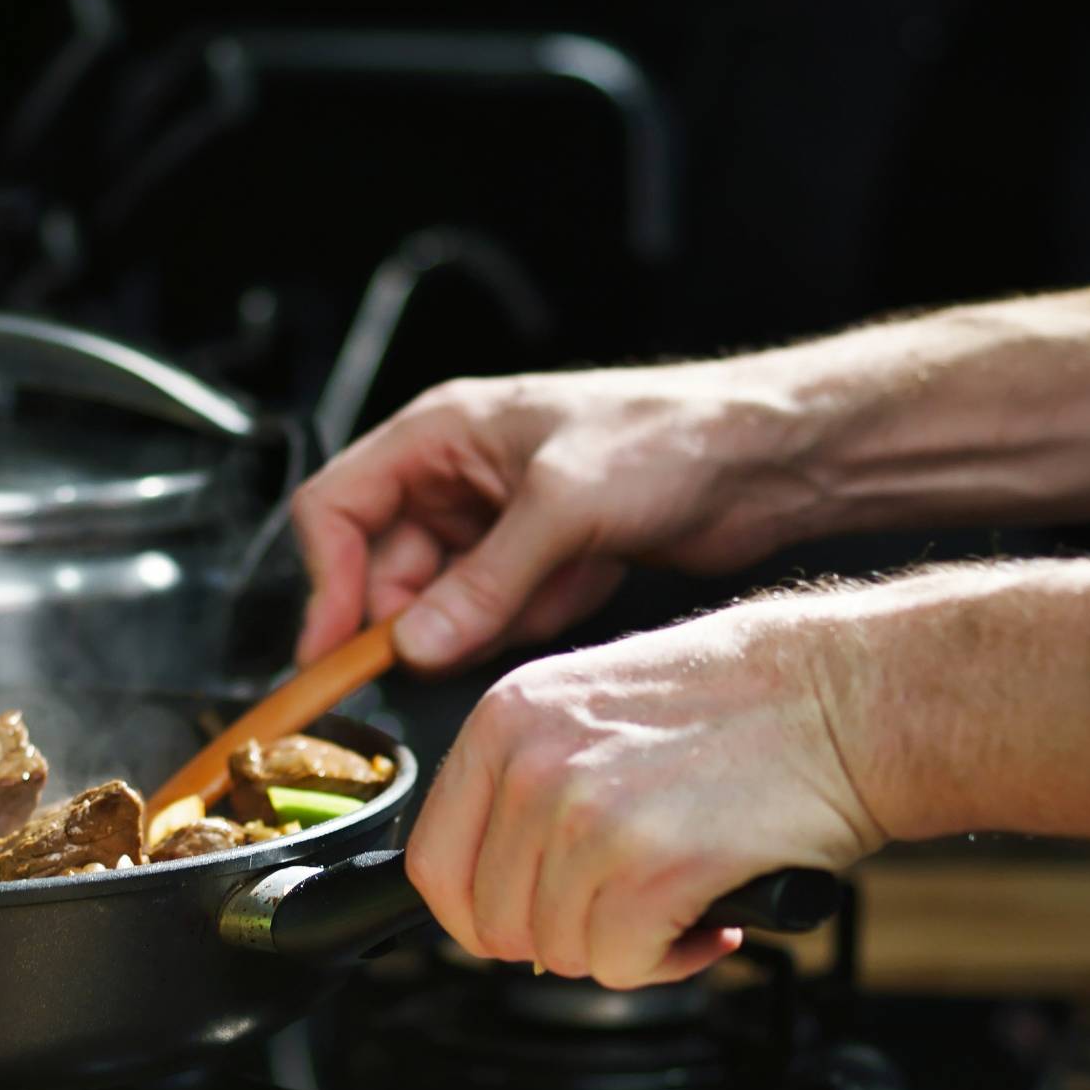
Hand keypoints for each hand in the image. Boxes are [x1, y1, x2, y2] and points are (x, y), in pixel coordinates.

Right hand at [291, 363, 828, 671]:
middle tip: (445, 652)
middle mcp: (456, 477)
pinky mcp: (536, 562)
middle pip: (382, 567)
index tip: (332, 654)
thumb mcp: (563, 506)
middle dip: (412, 618)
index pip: (337, 510)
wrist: (763, 457)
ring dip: (478, 622)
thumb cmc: (668, 435)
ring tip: (542, 597)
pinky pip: (496, 614)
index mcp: (438, 434)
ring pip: (440, 601)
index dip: (326, 583)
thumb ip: (482, 584)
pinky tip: (577, 590)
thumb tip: (413, 645)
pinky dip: (526, 620)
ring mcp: (495, 524)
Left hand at [404, 594, 884, 987]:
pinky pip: (621, 967)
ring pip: (558, 952)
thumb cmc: (743, 700)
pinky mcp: (652, 869)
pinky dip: (667, 962)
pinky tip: (705, 919)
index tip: (521, 921)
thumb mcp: (595, 709)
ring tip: (675, 899)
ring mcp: (588, 818)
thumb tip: (494, 878)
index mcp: (507, 719)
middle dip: (561, 934)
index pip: (433, 865)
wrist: (845, 695)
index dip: (477, 916)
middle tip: (622, 907)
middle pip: (493, 925)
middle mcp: (534, 766)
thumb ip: (530, 783)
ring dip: (621, 947)